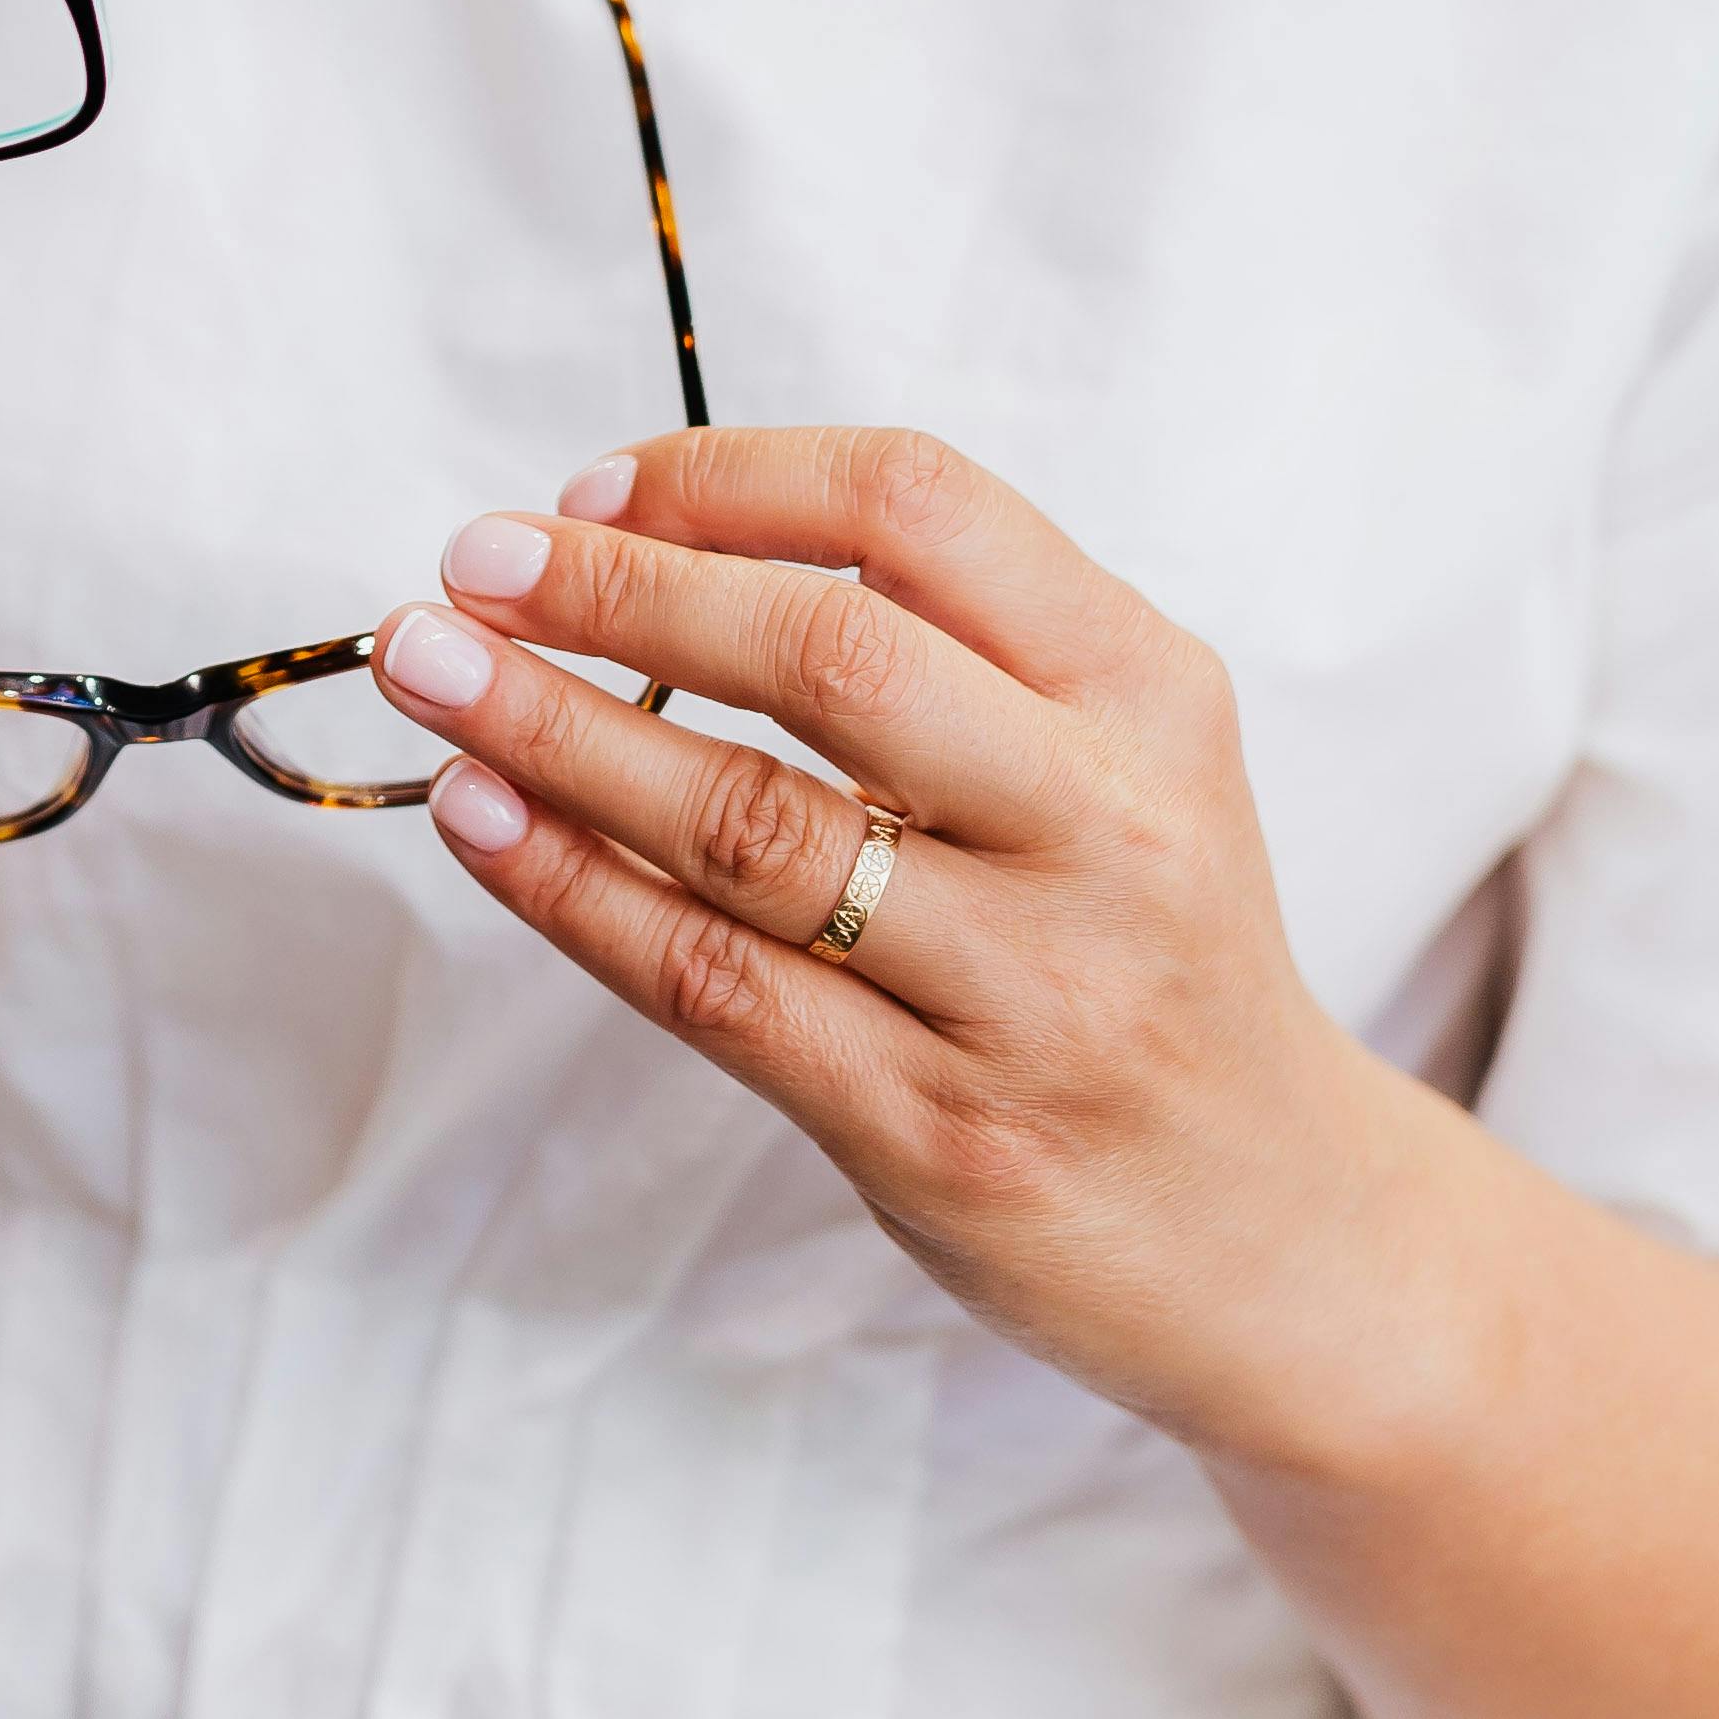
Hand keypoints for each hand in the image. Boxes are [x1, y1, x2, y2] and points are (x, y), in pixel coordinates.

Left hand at [373, 424, 1428, 1461]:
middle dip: (616, 592)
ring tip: (430, 672)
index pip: (917, 509)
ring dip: (556, 734)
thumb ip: (944, 646)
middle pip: (826, 656)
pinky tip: (485, 824)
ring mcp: (1031, 996)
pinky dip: (577, 892)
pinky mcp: (946, 1139)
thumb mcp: (1123, 755)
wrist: (1288, 1237)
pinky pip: (721, 989)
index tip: (584, 493)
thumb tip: (641, 540)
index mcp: (1147, 690)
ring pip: (749, 830)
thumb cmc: (1149, 950)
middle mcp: (1105, 829)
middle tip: (465, 563)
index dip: (725, 482)